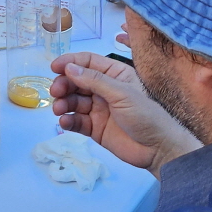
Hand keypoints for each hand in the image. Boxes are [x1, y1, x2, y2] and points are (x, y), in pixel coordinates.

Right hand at [50, 53, 199, 172]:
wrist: (158, 149)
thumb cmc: (145, 115)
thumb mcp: (122, 94)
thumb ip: (95, 81)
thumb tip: (69, 68)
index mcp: (114, 75)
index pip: (88, 62)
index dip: (70, 62)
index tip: (54, 67)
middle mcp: (104, 90)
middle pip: (76, 81)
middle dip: (64, 84)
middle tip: (56, 91)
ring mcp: (98, 109)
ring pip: (74, 101)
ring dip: (63, 102)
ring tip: (59, 109)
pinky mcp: (94, 128)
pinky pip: (76, 121)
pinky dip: (68, 120)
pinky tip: (64, 121)